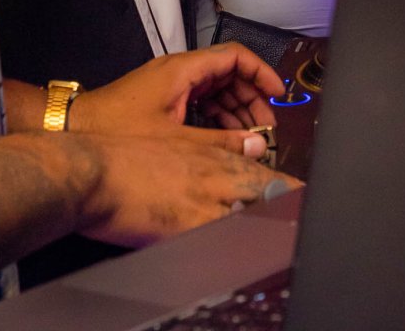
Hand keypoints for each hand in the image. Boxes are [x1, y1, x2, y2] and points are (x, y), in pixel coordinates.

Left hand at [69, 44, 283, 138]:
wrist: (75, 128)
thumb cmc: (117, 129)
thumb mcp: (176, 141)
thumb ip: (220, 142)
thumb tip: (258, 143)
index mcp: (184, 69)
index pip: (234, 57)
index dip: (261, 73)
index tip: (278, 95)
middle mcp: (179, 71)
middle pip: (229, 73)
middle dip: (252, 98)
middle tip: (267, 128)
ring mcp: (170, 84)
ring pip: (215, 88)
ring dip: (235, 110)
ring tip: (250, 138)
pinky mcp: (163, 98)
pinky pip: (200, 100)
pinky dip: (217, 116)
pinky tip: (225, 139)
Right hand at [74, 132, 300, 248]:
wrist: (93, 170)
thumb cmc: (129, 159)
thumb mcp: (181, 142)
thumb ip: (222, 147)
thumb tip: (254, 147)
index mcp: (218, 158)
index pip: (273, 179)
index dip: (298, 196)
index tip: (311, 208)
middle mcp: (218, 179)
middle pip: (273, 199)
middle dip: (295, 215)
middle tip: (310, 234)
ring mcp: (205, 204)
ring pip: (255, 220)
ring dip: (273, 232)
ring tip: (290, 250)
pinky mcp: (187, 228)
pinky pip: (224, 243)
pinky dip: (240, 250)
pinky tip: (253, 262)